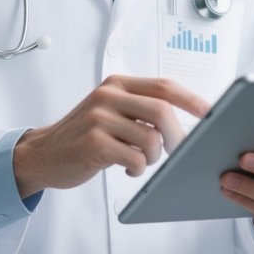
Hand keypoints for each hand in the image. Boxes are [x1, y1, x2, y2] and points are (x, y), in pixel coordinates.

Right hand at [13, 75, 209, 198]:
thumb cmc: (83, 135)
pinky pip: (134, 158)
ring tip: (140, 160)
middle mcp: (108, 96)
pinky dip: (137, 169)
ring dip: (153, 157)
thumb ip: (138, 108)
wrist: (43, 154)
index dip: (191, 99)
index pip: (163, 85)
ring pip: (150, 138)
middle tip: (177, 151)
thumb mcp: (109, 110)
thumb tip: (183, 121)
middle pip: (161, 110)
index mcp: (117, 84)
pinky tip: (125, 167)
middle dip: (177, 135)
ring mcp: (99, 118)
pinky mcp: (93, 143)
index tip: (210, 112)